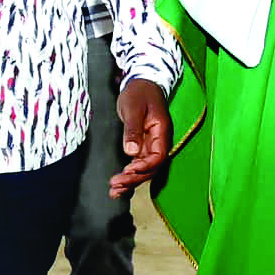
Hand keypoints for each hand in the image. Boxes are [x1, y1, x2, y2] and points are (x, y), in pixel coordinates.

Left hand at [110, 78, 170, 197]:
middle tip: (115, 185)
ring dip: (130, 182)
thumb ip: (133, 130)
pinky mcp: (143, 147)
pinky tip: (117, 188)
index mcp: (161, 132)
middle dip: (134, 179)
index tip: (128, 170)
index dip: (144, 166)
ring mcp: (151, 146)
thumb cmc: (139, 92)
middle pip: (151, 168)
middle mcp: (159, 142)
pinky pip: (138, 165)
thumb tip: (131, 152)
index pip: (158, 156)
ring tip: (113, 192)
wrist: (142, 83)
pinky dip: (129, 177)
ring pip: (144, 170)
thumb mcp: (133, 108)